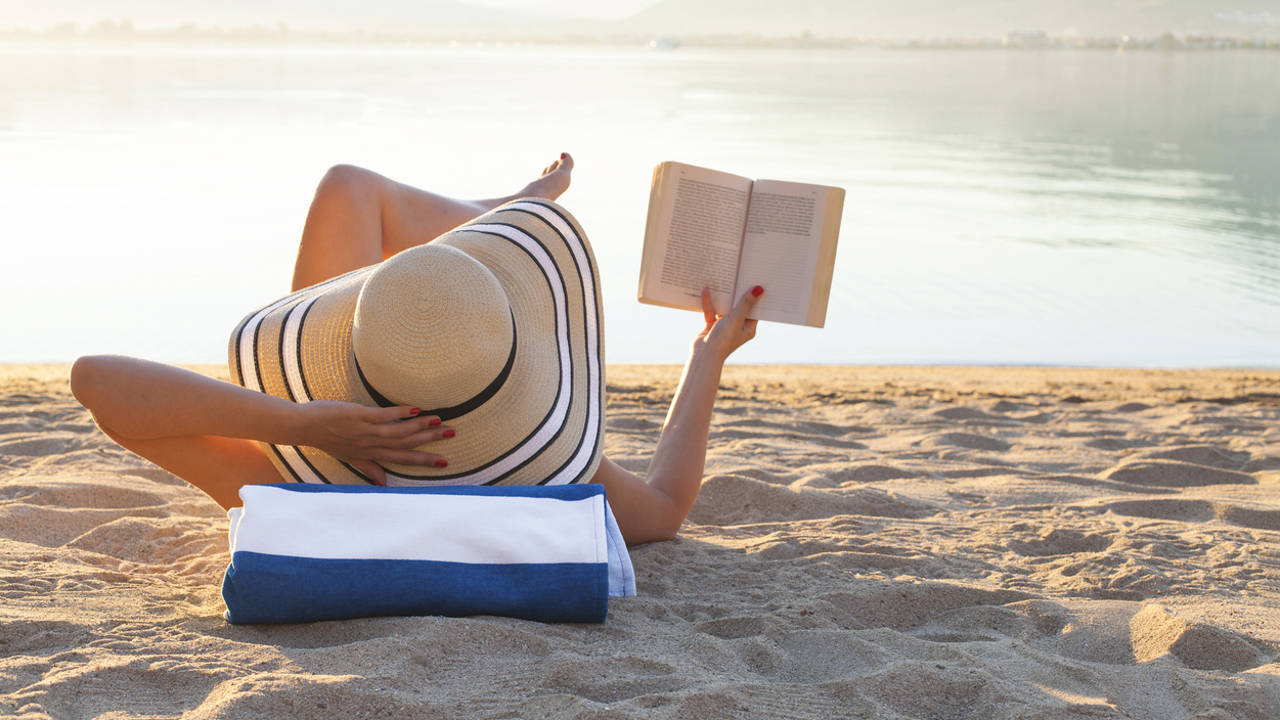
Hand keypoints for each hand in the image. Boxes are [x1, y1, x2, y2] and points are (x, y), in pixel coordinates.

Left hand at [293, 401, 452, 484]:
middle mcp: (371, 444)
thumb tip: (383, 483)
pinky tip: (416, 409)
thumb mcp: (349, 457)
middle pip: (406, 443)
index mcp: (371, 453)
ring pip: (399, 431)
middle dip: (430, 440)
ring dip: (421, 426)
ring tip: (440, 421)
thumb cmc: (326, 439)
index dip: (424, 460)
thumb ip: (369, 467)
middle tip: (452, 433)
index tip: (445, 461)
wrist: (303, 426)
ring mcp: (366, 430)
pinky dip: (401, 413)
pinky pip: (384, 415)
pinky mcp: (359, 416)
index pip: (402, 458)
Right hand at [692, 286, 761, 361]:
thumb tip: (759, 290)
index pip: (754, 309)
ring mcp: (724, 327)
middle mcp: (738, 327)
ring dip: (724, 298)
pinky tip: (707, 290)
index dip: (756, 296)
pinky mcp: (712, 326)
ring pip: (725, 308)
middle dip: (739, 293)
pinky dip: (709, 302)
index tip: (757, 281)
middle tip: (741, 276)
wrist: (703, 355)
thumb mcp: (736, 317)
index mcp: (748, 328)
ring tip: (725, 281)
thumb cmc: (723, 339)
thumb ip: (746, 303)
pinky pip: (712, 311)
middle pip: (740, 307)